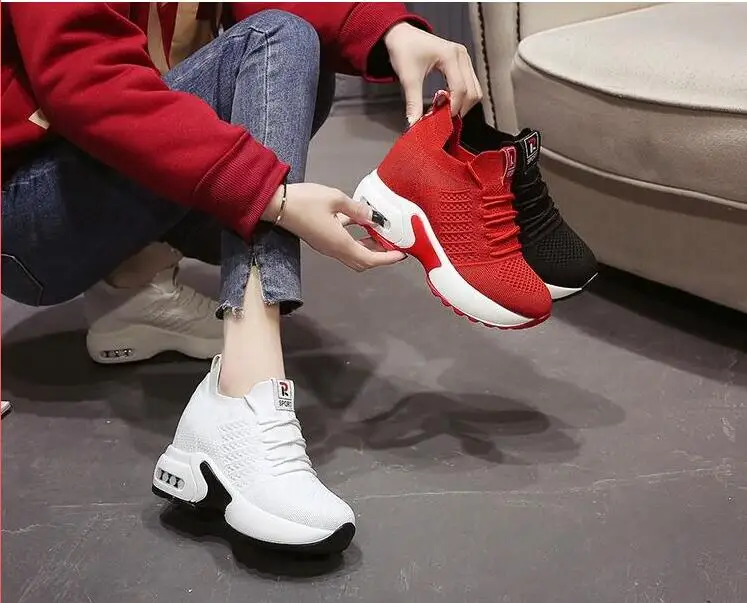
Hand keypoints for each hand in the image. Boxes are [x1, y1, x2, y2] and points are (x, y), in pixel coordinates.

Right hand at [262, 183, 405, 271]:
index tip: (400, 254)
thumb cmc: (304, 201)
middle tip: (392, 244)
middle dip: (379, 255)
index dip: (387, 259)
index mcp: (340, 243)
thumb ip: (357, 209)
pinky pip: (343, 244)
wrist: (276, 204)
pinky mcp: (321, 239)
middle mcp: (334, 249)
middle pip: (361, 261)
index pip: (369, 259)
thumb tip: (373, 217)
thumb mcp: (335, 199)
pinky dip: (356, 238)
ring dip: (368, 247)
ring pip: (353, 253)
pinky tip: (360, 222)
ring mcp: (327, 245)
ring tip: (380, 233)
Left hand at [384, 22, 481, 124]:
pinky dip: (462, 96)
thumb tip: (414, 124)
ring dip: (463, 104)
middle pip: (473, 91)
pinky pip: (470, 84)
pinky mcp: (463, 62)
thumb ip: (414, 102)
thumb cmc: (404, 51)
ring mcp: (464, 58)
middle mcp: (462, 55)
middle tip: (444, 119)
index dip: (453, 108)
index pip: (460, 89)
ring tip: (445, 111)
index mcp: (450, 56)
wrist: (402, 34)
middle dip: (461, 108)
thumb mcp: (408, 78)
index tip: (441, 120)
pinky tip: (447, 101)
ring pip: (475, 89)